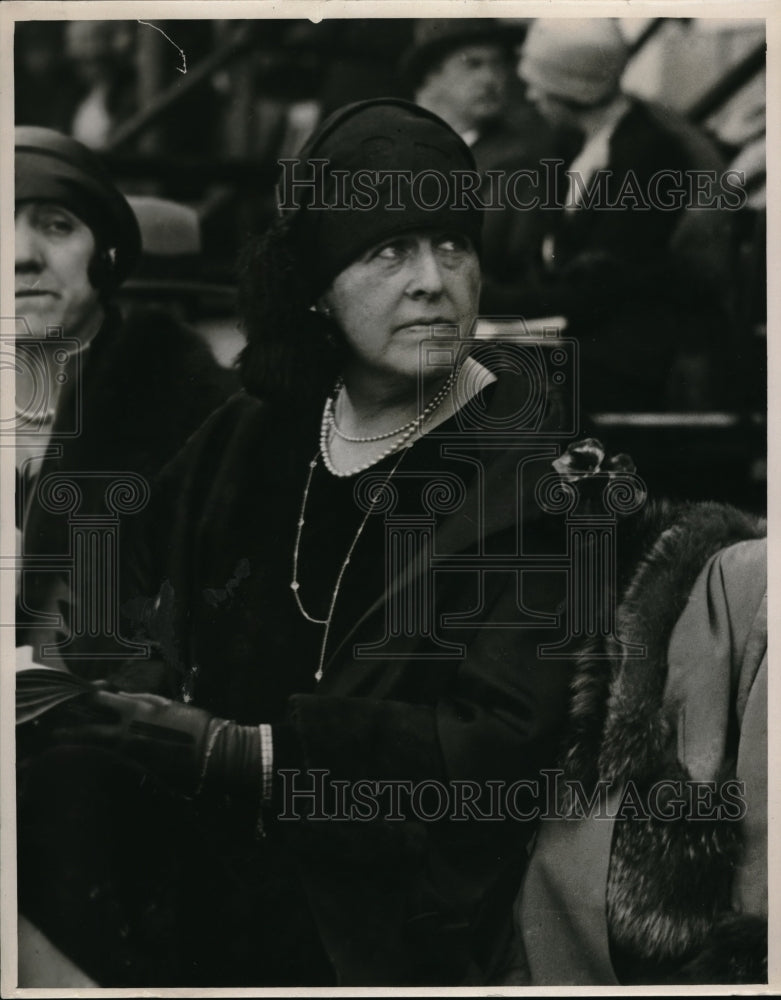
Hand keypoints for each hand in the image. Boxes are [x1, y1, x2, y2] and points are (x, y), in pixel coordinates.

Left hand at [52, 689, 215, 796]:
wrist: (210, 751)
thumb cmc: (192, 722)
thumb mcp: (165, 703)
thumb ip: (139, 700)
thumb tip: (120, 698)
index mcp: (134, 710)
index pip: (98, 700)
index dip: (85, 697)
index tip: (77, 697)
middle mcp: (126, 732)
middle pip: (87, 730)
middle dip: (68, 729)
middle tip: (53, 732)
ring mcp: (128, 753)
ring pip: (94, 749)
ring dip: (80, 746)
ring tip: (65, 746)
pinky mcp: (135, 769)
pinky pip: (110, 762)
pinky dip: (100, 758)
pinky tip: (94, 759)